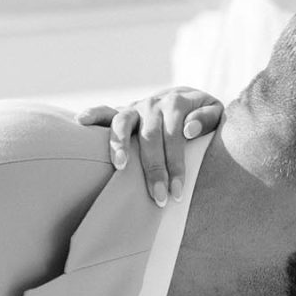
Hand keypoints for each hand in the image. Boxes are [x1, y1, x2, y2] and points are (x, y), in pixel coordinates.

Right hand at [77, 89, 223, 207]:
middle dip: (154, 169)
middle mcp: (153, 104)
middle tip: (158, 198)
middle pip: (151, 137)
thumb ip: (207, 119)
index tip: (177, 193)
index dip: (176, 165)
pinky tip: (80, 121)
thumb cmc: (204, 114)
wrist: (189, 97)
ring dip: (120, 144)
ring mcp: (136, 107)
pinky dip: (92, 114)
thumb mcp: (216, 113)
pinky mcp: (123, 111)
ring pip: (124, 123)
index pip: (175, 137)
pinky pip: (105, 111)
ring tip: (119, 166)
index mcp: (177, 103)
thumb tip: (189, 130)